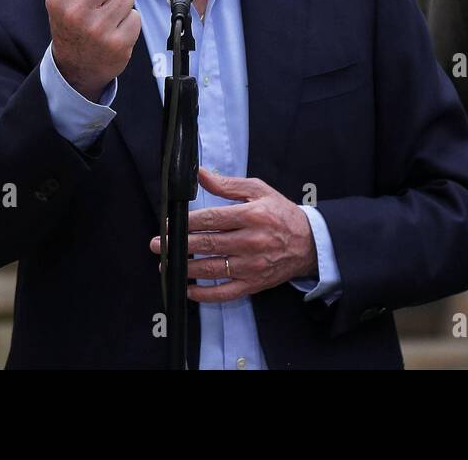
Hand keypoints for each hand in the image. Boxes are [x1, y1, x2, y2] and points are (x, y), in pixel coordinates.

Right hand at [45, 0, 140, 99]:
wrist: (75, 68)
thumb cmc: (74, 22)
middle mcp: (74, 12)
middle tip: (97, 5)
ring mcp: (96, 30)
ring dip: (120, 5)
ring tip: (105, 19)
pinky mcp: (117, 43)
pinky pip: (135, 16)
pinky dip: (128, 22)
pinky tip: (114, 33)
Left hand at [149, 167, 317, 302]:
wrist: (309, 243)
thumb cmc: (281, 214)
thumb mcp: (259, 190)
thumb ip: (228, 184)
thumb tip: (201, 174)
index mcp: (252, 216)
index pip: (212, 219)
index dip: (186, 223)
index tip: (168, 224)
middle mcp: (251, 241)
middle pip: (208, 244)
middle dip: (179, 245)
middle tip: (158, 244)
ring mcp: (252, 266)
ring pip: (212, 269)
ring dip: (186, 267)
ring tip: (167, 264)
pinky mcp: (253, 284)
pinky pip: (225, 292)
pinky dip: (204, 293)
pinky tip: (189, 288)